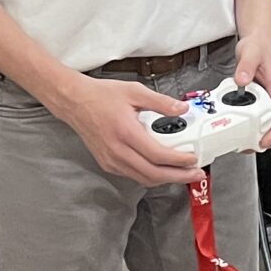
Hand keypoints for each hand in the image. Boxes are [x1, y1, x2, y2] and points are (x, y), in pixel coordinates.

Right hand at [53, 74, 201, 185]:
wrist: (74, 102)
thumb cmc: (101, 96)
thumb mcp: (134, 91)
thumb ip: (160, 102)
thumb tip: (182, 109)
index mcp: (125, 133)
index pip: (157, 155)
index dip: (178, 161)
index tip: (193, 159)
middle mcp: (118, 151)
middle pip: (153, 174)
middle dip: (178, 177)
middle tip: (195, 174)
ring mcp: (111, 160)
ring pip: (143, 179)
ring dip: (165, 179)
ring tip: (182, 173)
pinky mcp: (107, 164)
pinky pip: (133, 175)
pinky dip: (150, 176)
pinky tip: (161, 169)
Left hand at [235, 40, 270, 149]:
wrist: (254, 41)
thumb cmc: (256, 46)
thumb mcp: (250, 52)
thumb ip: (246, 65)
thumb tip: (243, 81)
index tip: (266, 140)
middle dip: (266, 139)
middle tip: (251, 147)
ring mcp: (267, 100)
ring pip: (268, 125)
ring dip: (257, 136)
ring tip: (243, 142)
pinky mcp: (257, 101)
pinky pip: (257, 118)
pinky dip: (249, 127)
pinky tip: (237, 128)